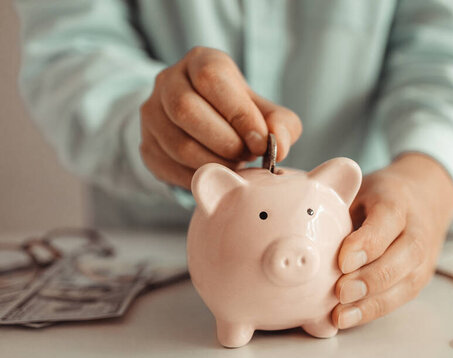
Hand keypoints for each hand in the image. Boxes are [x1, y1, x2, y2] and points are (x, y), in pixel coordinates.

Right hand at [140, 47, 301, 188]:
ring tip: (234, 165)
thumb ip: (282, 125)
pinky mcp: (146, 145)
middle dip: (225, 142)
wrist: (205, 126)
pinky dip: (200, 178)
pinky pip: (169, 167)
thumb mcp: (266, 112)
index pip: (211, 79)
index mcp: (201, 61)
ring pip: (178, 144)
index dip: (238, 114)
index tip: (261, 142)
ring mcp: (151, 113)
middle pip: (186, 110)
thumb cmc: (239, 114)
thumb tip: (279, 145)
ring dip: (214, 163)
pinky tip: (216, 175)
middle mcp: (168, 80)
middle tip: (246, 155)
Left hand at [332, 153, 452, 328]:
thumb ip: (338, 210)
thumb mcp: (359, 191)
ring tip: (341, 315)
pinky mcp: (419, 279)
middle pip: (403, 256)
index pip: (387, 221)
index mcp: (398, 201)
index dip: (366, 243)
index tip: (342, 261)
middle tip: (340, 291)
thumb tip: (300, 234)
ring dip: (371, 303)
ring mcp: (424, 258)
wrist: (424, 199)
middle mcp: (418, 231)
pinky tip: (349, 318)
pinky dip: (373, 311)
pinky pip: (400, 299)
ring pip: (405, 283)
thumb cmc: (379, 198)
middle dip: (370, 278)